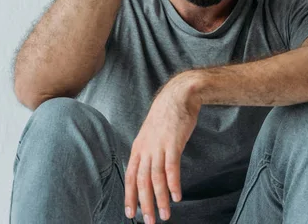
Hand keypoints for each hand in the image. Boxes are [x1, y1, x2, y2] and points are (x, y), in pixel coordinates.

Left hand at [124, 73, 202, 223]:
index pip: (130, 176)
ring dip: (160, 199)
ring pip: (156, 178)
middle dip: (144, 204)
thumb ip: (149, 151)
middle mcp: (145, 149)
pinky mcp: (173, 143)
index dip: (130, 196)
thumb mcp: (150, 134)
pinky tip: (176, 197)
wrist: (178, 96)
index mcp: (138, 148)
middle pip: (141, 181)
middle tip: (148, 222)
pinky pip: (171, 168)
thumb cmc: (166, 116)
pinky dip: (173, 183)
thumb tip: (148, 169)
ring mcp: (158, 146)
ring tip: (164, 215)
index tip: (130, 213)